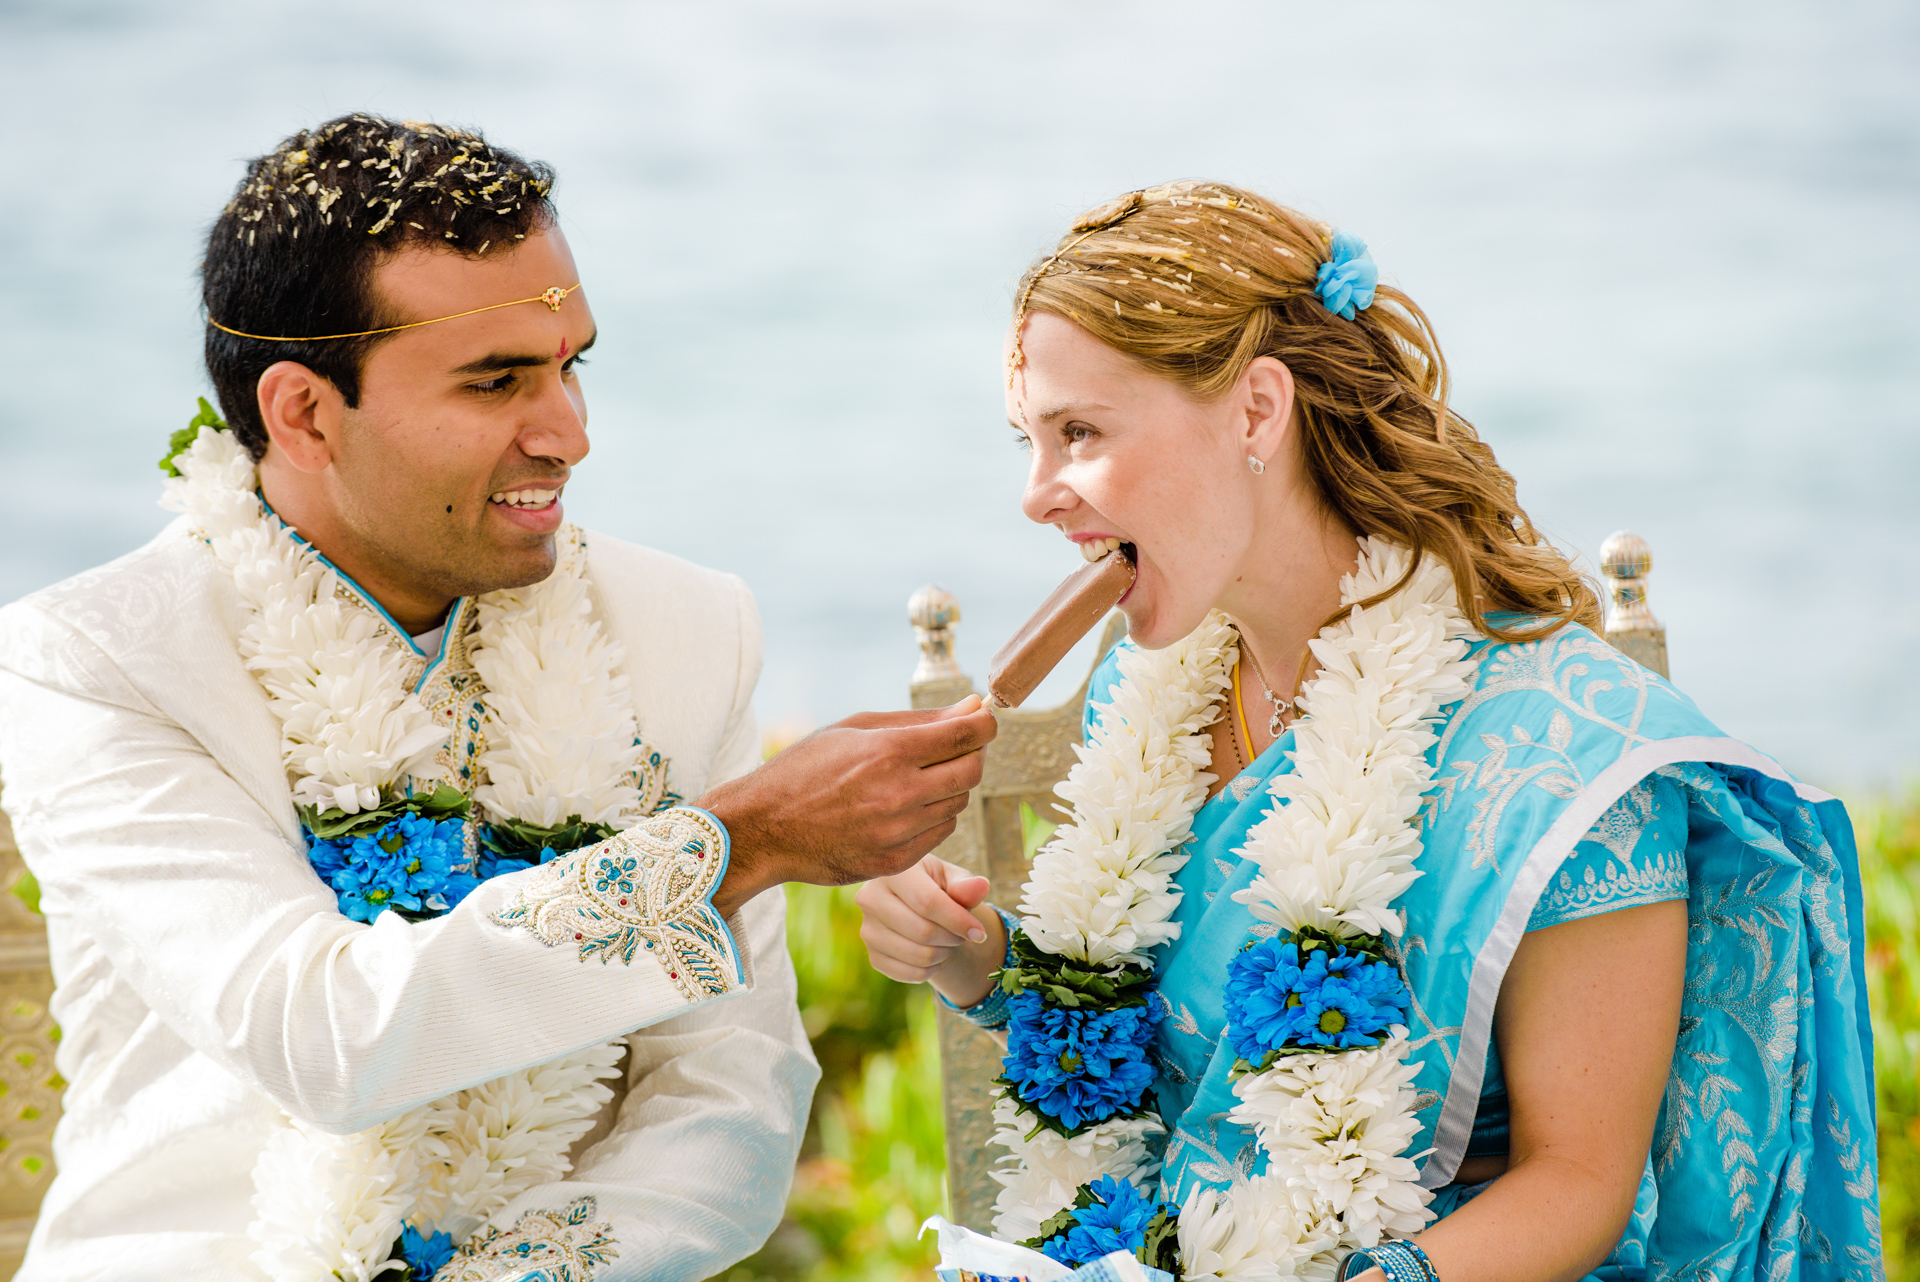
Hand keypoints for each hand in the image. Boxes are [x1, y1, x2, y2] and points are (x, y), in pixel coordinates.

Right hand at [701, 695, 996, 916]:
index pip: (967, 734)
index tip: (983, 719)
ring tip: (919, 777)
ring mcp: (899, 833)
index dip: (985, 723)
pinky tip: (907, 806)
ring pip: (959, 803)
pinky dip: (934, 816)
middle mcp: (900, 794)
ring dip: (951, 786)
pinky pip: (940, 833)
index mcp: (888, 752)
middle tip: (956, 747)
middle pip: (972, 770)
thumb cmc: (805, 769)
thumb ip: (919, 720)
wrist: (764, 828)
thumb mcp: (854, 729)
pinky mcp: (896, 862)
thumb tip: (974, 707)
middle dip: (973, 753)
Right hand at [855, 855, 1006, 1007]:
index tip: (980, 932)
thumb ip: (966, 885)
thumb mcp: (952, 879)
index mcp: (892, 872)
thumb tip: (981, 886)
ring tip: (949, 941)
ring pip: (918, 955)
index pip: (927, 902)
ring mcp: (867, 930)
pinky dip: (931, 969)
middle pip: (922, 931)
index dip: (958, 921)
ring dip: (944, 954)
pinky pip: (910, 973)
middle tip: (963, 934)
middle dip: (952, 938)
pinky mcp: (872, 955)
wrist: (915, 906)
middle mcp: (870, 898)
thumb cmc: (937, 886)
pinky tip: (936, 953)